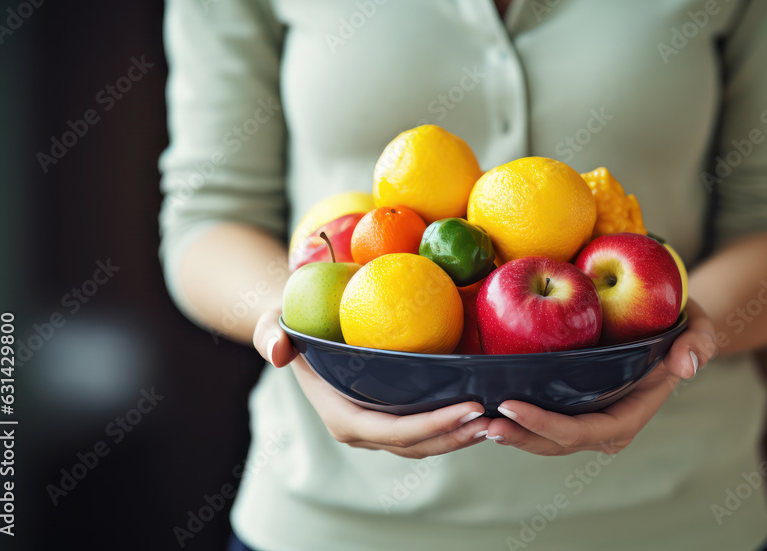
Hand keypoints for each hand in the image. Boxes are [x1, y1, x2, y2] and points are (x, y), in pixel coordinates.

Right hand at [252, 309, 491, 458]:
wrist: (301, 332)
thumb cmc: (291, 324)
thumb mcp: (271, 321)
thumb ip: (269, 334)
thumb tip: (278, 352)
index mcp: (341, 417)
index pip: (392, 432)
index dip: (432, 426)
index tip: (469, 407)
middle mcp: (362, 431)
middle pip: (416, 446)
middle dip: (456, 436)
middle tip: (495, 417)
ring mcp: (378, 428)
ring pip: (426, 445)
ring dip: (461, 437)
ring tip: (497, 420)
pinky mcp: (394, 417)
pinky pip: (428, 431)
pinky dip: (455, 426)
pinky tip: (484, 409)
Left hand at [485, 299, 716, 455]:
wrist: (665, 322)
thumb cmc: (679, 323)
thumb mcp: (697, 325)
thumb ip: (699, 342)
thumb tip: (686, 366)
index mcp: (628, 416)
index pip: (582, 431)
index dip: (545, 425)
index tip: (512, 406)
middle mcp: (603, 426)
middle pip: (555, 443)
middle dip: (520, 436)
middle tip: (483, 421)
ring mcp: (583, 418)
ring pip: (541, 438)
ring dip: (510, 432)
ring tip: (475, 419)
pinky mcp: (567, 404)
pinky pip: (537, 418)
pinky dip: (512, 417)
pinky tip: (484, 403)